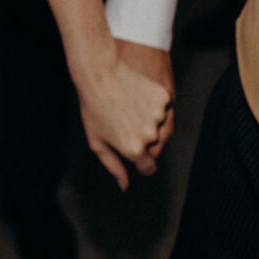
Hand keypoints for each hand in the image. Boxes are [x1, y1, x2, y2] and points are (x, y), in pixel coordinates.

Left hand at [78, 53, 173, 190]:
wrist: (99, 73)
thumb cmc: (93, 109)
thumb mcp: (97, 142)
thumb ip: (113, 166)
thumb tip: (125, 185)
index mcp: (134, 150)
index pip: (148, 166)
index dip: (140, 160)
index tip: (131, 148)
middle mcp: (150, 136)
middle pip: (153, 145)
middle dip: (141, 137)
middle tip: (122, 120)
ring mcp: (159, 116)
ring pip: (160, 124)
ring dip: (148, 118)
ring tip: (127, 104)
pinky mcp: (164, 97)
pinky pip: (163, 106)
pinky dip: (153, 101)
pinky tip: (136, 93)